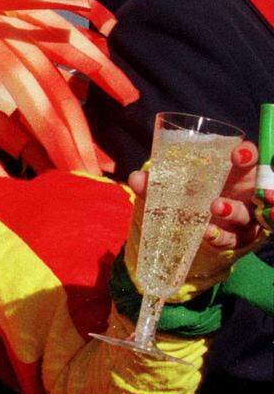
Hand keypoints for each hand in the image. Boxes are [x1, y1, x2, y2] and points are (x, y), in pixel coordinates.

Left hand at [128, 140, 263, 251]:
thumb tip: (136, 178)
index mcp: (235, 172)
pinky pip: (233, 238)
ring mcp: (243, 216)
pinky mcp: (237, 237)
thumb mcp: (177, 185)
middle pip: (256, 187)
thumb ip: (158, 181)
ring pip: (246, 214)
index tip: (237, 154)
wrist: (194, 225)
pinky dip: (220, 236)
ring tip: (214, 207)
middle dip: (248, 183)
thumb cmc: (191, 194)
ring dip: (232, 210)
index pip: (248, 158)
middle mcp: (245, 192)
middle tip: (227, 179)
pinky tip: (207, 233)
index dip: (247, 154)